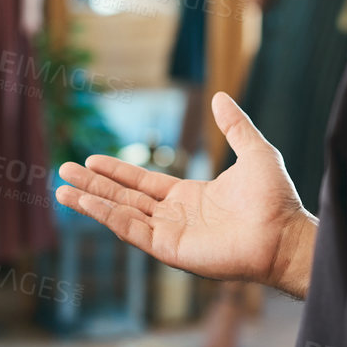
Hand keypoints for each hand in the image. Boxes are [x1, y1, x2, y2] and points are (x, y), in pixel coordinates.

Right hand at [55, 92, 316, 295]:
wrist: (285, 233)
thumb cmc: (276, 199)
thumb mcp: (255, 151)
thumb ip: (234, 125)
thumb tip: (219, 96)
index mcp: (189, 197)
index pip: (142, 182)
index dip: (116, 170)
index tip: (90, 159)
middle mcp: (175, 216)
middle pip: (123, 197)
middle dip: (93, 185)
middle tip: (63, 171)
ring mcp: (170, 235)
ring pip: (120, 214)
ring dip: (91, 202)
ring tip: (61, 191)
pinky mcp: (170, 250)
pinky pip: (132, 230)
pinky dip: (107, 216)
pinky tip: (87, 203)